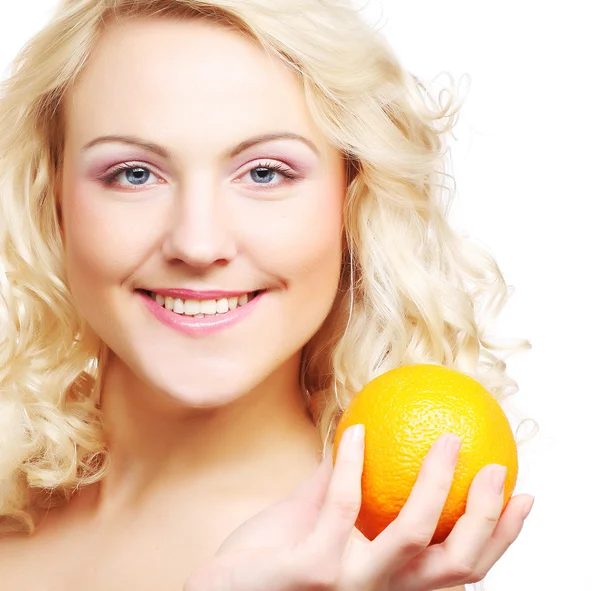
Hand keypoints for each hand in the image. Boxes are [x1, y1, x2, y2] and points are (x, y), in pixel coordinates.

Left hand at [184, 427, 533, 590]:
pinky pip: (343, 504)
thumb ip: (337, 493)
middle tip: (501, 469)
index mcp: (388, 582)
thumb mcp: (313, 526)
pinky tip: (355, 430)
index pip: (459, 568)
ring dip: (438, 483)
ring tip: (449, 439)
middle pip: (457, 565)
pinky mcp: (314, 570)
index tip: (522, 497)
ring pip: (415, 536)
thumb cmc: (264, 562)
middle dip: (487, 518)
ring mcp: (350, 585)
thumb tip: (360, 444)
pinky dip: (353, 463)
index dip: (499, 538)